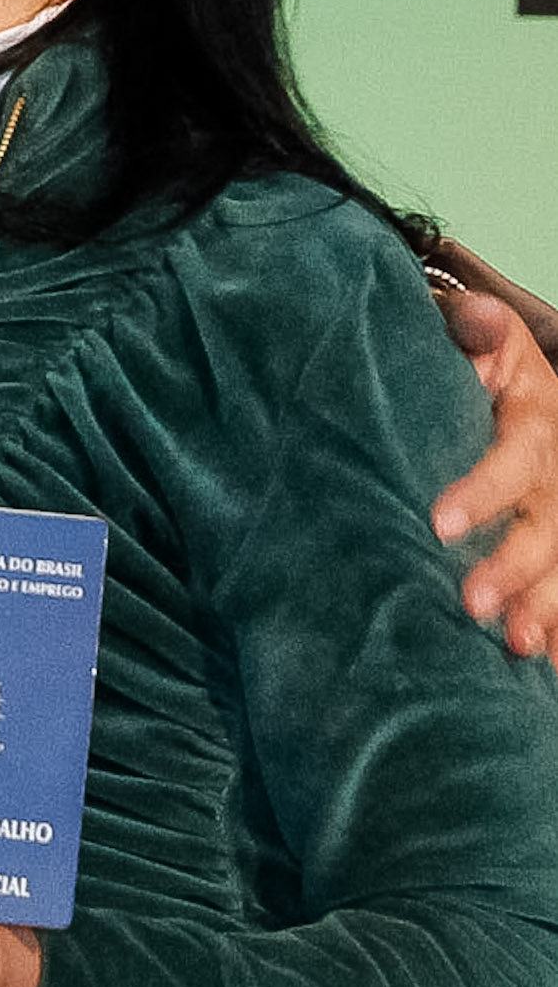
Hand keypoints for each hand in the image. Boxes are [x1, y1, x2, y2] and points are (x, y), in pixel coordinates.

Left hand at [428, 258, 557, 656]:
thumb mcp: (465, 328)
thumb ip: (468, 328)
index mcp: (536, 411)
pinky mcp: (557, 536)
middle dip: (516, 568)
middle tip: (473, 605)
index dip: (484, 491)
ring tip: (516, 646)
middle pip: (550, 522)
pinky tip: (543, 665)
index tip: (440, 523)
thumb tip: (483, 322)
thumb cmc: (460, 351)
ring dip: (546, 606)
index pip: (518, 455)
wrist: (488, 367)